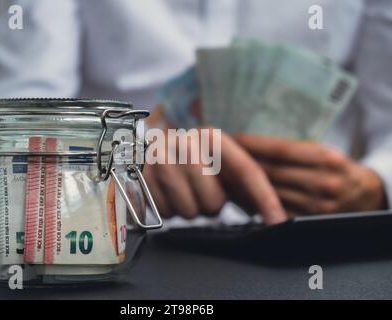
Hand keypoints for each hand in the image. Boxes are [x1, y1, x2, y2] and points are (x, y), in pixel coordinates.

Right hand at [143, 128, 286, 223]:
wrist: (147, 148)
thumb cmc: (190, 159)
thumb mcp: (216, 159)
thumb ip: (244, 180)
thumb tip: (274, 213)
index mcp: (212, 137)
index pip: (247, 171)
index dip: (265, 199)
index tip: (277, 221)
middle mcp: (187, 143)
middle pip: (214, 201)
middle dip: (212, 205)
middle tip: (202, 191)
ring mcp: (161, 160)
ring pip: (190, 212)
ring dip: (190, 209)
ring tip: (184, 191)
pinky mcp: (143, 177)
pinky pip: (166, 214)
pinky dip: (169, 210)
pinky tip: (167, 193)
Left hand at [235, 134, 387, 215]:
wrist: (364, 195)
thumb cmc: (336, 168)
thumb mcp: (322, 152)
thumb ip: (293, 150)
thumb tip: (250, 144)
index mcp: (326, 158)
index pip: (281, 149)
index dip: (253, 144)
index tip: (232, 138)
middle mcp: (323, 182)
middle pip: (271, 172)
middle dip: (242, 163)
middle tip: (220, 155)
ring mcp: (316, 205)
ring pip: (269, 193)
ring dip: (243, 184)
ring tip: (223, 173)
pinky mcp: (309, 222)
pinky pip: (275, 210)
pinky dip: (254, 202)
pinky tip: (239, 194)